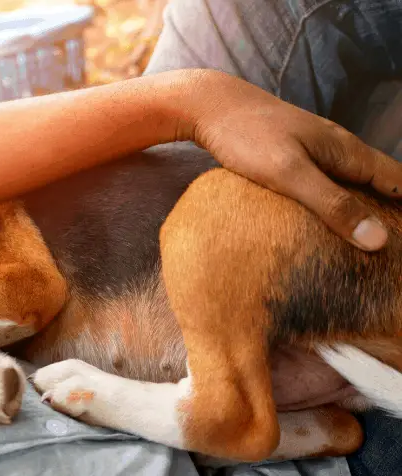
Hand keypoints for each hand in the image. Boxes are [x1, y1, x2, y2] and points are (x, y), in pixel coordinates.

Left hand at [190, 70, 401, 250]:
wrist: (210, 106)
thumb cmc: (248, 136)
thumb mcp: (289, 173)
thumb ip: (331, 204)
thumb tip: (379, 239)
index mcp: (347, 152)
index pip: (397, 183)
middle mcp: (337, 150)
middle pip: (378, 185)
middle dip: (387, 214)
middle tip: (386, 252)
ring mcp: (314, 152)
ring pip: (350, 184)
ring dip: (358, 210)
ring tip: (358, 245)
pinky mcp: (291, 158)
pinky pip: (323, 184)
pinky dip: (330, 204)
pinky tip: (318, 224)